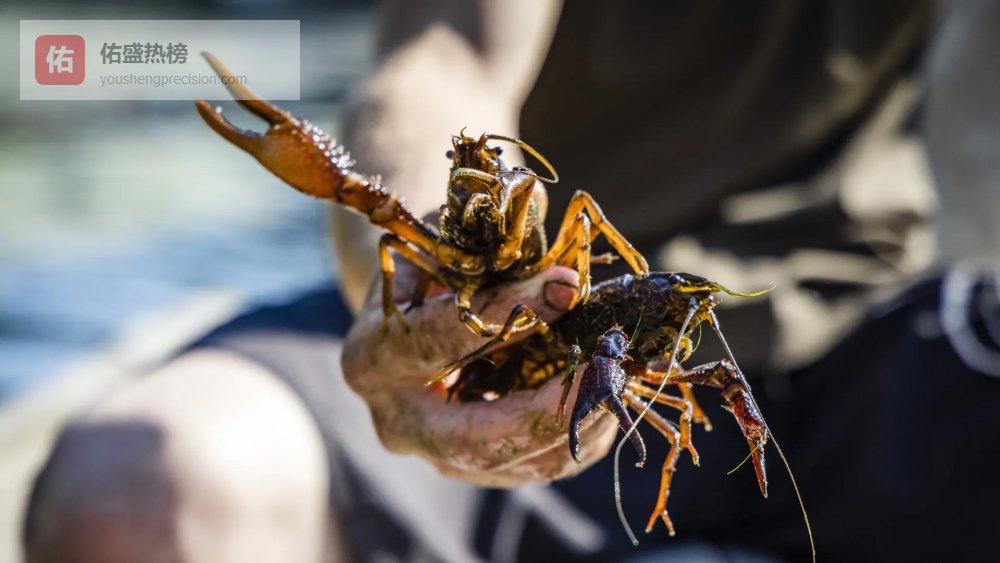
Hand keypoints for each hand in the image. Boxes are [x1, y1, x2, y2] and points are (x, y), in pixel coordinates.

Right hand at [341, 259, 617, 486]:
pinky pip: (537, 468)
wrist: (407, 328)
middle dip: (544, 408)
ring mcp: (436, 456)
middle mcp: (398, 420)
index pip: (439, 341)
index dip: (506, 312)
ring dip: (577, 424)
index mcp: (373, 357)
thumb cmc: (426, 278)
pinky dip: (580, 437)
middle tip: (604, 372)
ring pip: (514, 463)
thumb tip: (532, 212)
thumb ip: (475, 246)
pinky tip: (609, 399)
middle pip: (473, 438)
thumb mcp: (436, 252)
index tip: (567, 285)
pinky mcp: (475, 470)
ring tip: (621, 381)